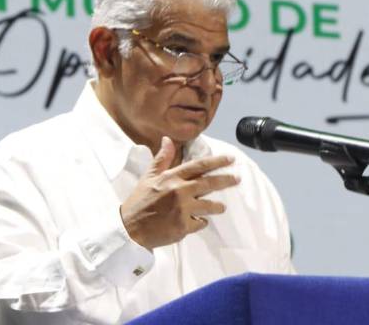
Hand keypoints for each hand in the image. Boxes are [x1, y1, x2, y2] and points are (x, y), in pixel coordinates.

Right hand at [120, 136, 239, 249]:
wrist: (130, 229)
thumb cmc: (139, 201)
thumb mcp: (149, 177)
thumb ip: (162, 159)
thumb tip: (168, 139)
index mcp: (171, 178)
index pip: (198, 166)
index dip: (216, 161)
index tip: (230, 159)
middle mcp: (179, 192)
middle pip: (209, 183)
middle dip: (226, 180)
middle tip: (237, 178)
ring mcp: (182, 210)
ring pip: (209, 206)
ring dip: (217, 206)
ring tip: (221, 207)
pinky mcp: (183, 227)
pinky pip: (200, 223)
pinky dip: (200, 222)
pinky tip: (197, 222)